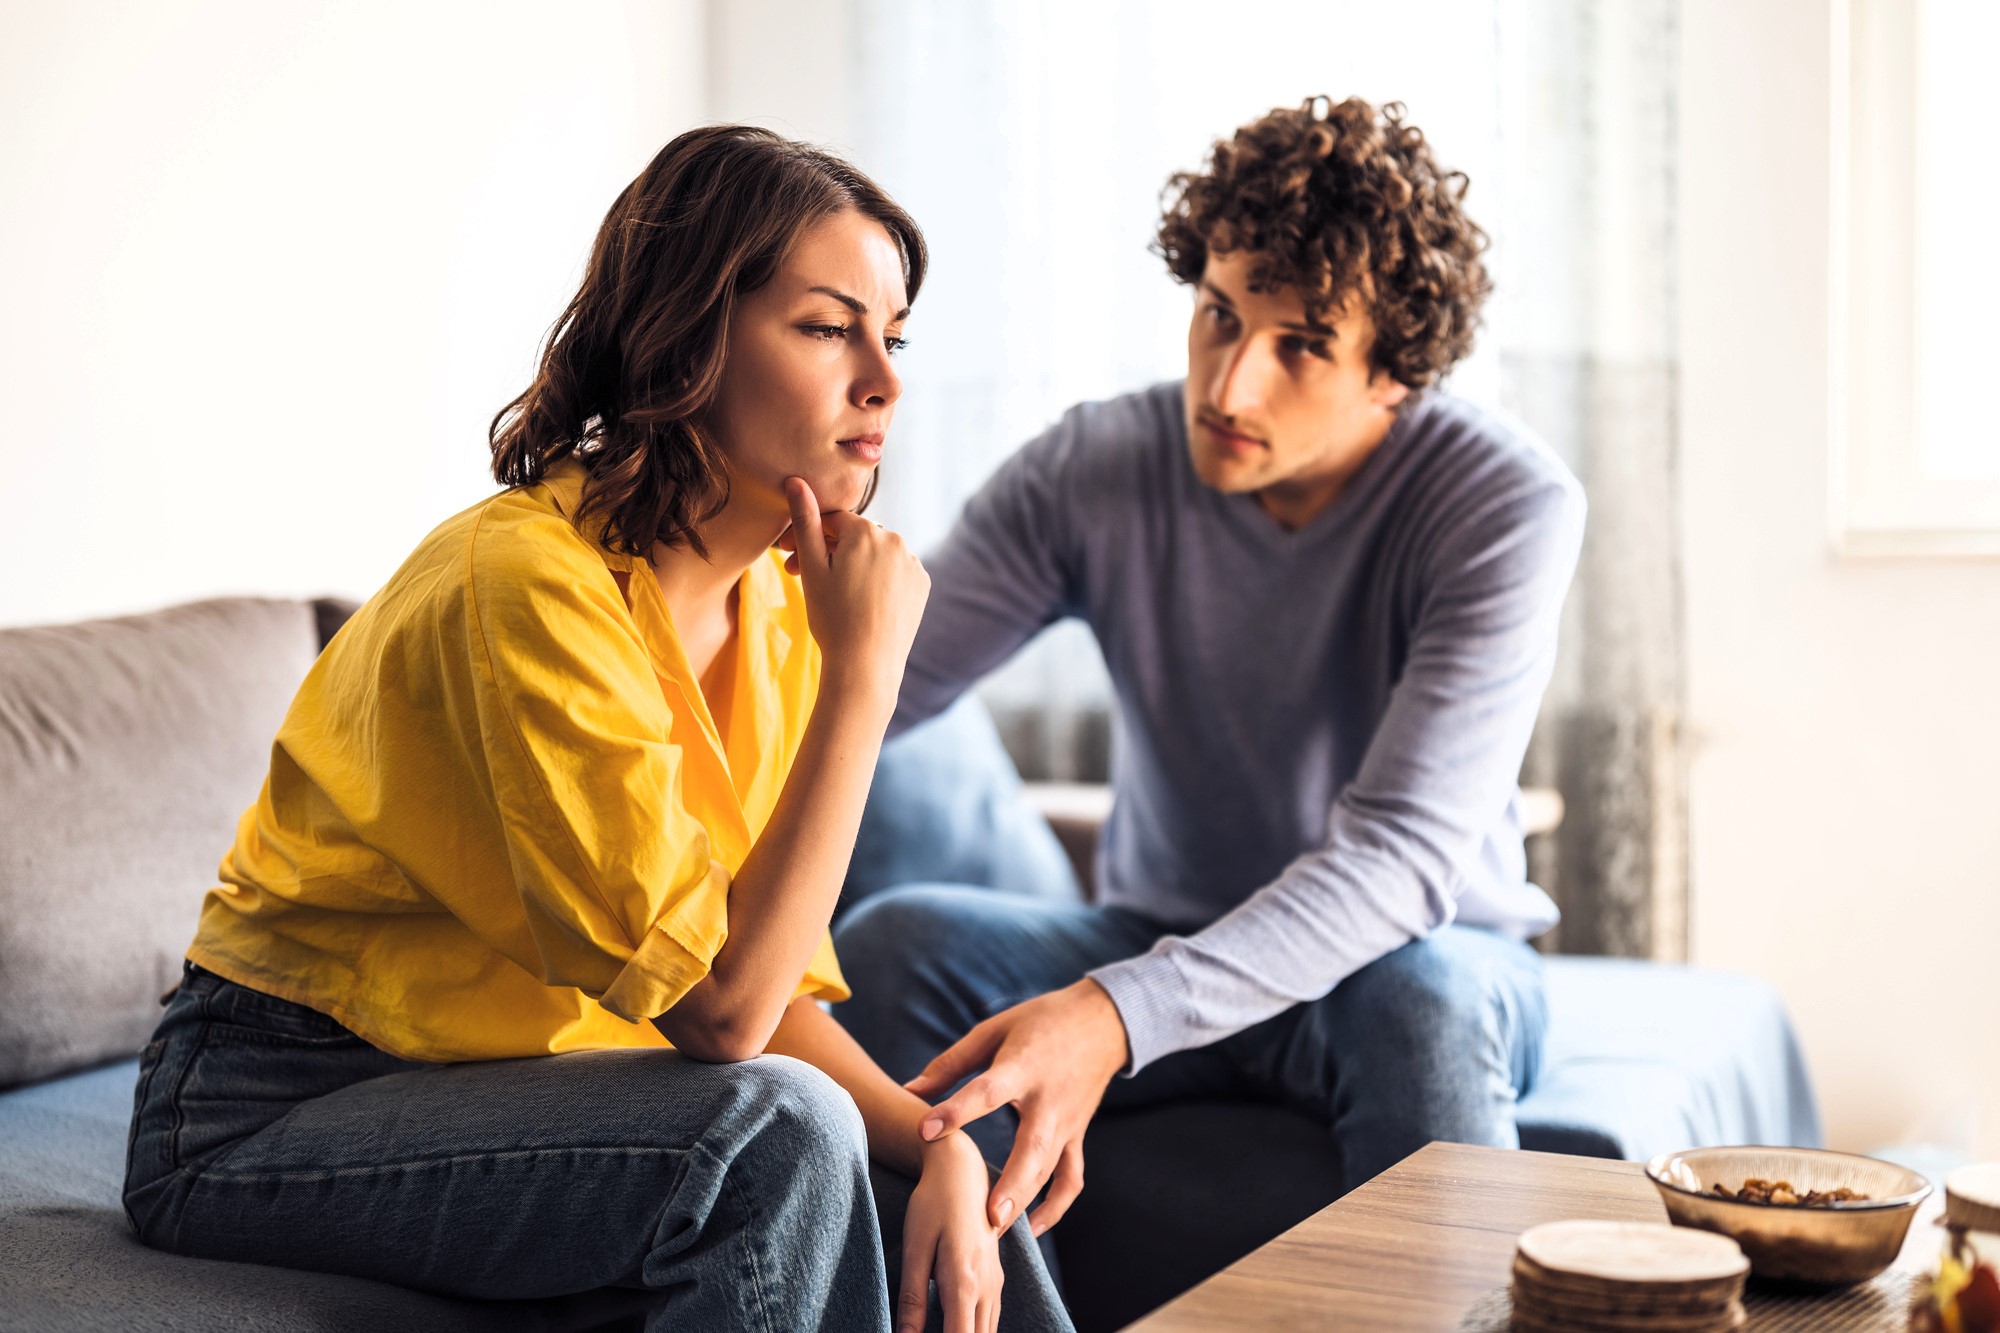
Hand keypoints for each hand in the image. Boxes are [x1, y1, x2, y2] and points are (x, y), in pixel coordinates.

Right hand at [781, 476, 929, 700]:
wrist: (865, 666)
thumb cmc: (832, 618)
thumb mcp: (811, 568)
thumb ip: (805, 521)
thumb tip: (796, 481)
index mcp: (866, 530)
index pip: (831, 521)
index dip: (807, 537)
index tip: (789, 560)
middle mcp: (895, 539)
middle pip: (854, 537)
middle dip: (829, 552)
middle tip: (803, 579)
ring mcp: (912, 562)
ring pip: (875, 554)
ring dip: (854, 565)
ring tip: (835, 593)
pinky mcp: (922, 584)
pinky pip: (895, 572)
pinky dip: (878, 580)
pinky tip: (862, 601)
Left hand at [901, 1132, 1004, 1332]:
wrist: (962, 1171)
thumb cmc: (933, 1205)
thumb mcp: (915, 1250)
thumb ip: (912, 1299)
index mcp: (964, 1284)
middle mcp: (987, 1289)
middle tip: (924, 1332)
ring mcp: (996, 1283)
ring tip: (937, 1328)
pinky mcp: (995, 1278)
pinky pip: (989, 1319)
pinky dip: (973, 1330)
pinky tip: (953, 1327)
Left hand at [907, 979, 1129, 1236]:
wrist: (1101, 1022)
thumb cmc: (1040, 1021)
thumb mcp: (994, 1030)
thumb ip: (951, 1064)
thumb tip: (910, 1092)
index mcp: (1023, 1066)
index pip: (988, 1091)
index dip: (957, 1111)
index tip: (925, 1129)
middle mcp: (1049, 1100)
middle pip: (1033, 1147)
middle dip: (1013, 1183)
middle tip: (989, 1217)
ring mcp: (1068, 1122)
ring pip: (1051, 1169)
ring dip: (1026, 1202)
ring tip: (996, 1233)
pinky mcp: (1078, 1136)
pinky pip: (1070, 1179)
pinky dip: (1054, 1208)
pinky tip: (1030, 1229)